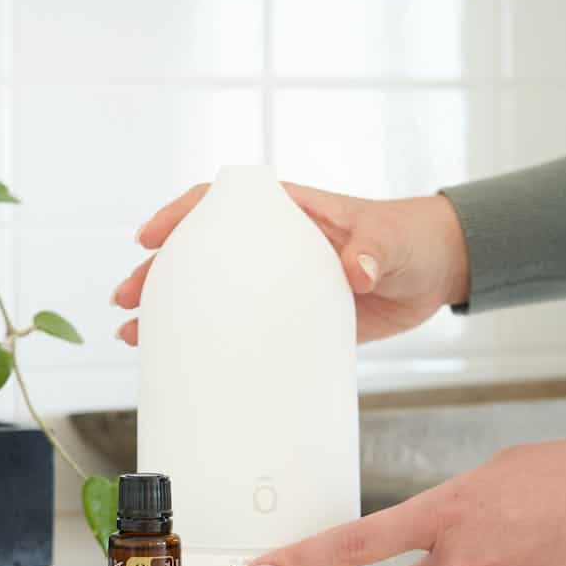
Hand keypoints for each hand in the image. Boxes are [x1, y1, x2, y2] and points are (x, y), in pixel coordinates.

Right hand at [111, 182, 470, 344]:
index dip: (179, 216)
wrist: (439, 271)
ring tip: (134, 335)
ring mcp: (278, 284)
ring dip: (171, 312)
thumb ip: (372, 251)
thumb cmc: (411, 238)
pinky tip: (185, 361)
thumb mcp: (391, 240)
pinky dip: (213, 344)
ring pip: (211, 295)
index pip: (218, 204)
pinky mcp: (294, 319)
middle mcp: (272, 248)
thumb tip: (357, 270)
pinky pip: (243, 331)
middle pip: (199, 254)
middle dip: (157, 273)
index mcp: (286, 214)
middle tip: (126, 299)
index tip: (149, 236)